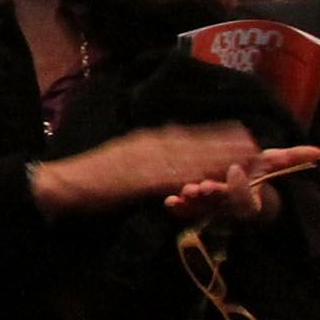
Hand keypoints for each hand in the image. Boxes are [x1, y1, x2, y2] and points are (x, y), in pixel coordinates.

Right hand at [31, 123, 291, 215]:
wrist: (62, 184)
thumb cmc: (89, 176)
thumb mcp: (122, 158)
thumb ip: (145, 154)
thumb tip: (167, 150)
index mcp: (145, 139)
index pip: (188, 135)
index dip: (217, 136)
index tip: (243, 135)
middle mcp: (149, 144)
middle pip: (196, 143)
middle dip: (226, 145)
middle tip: (257, 145)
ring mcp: (145, 160)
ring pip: (191, 157)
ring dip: (220, 158)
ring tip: (248, 158)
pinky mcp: (140, 179)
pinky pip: (174, 177)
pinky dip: (196, 176)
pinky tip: (215, 178)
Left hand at [167, 147, 319, 221]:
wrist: (236, 190)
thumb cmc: (255, 174)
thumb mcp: (272, 164)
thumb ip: (292, 159)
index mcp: (249, 200)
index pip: (245, 199)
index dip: (240, 188)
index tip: (234, 169)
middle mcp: (230, 207)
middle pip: (220, 204)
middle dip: (212, 195)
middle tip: (204, 186)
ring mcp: (210, 209)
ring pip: (201, 209)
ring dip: (193, 202)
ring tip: (187, 191)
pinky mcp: (192, 210)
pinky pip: (183, 212)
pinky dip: (177, 207)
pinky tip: (170, 201)